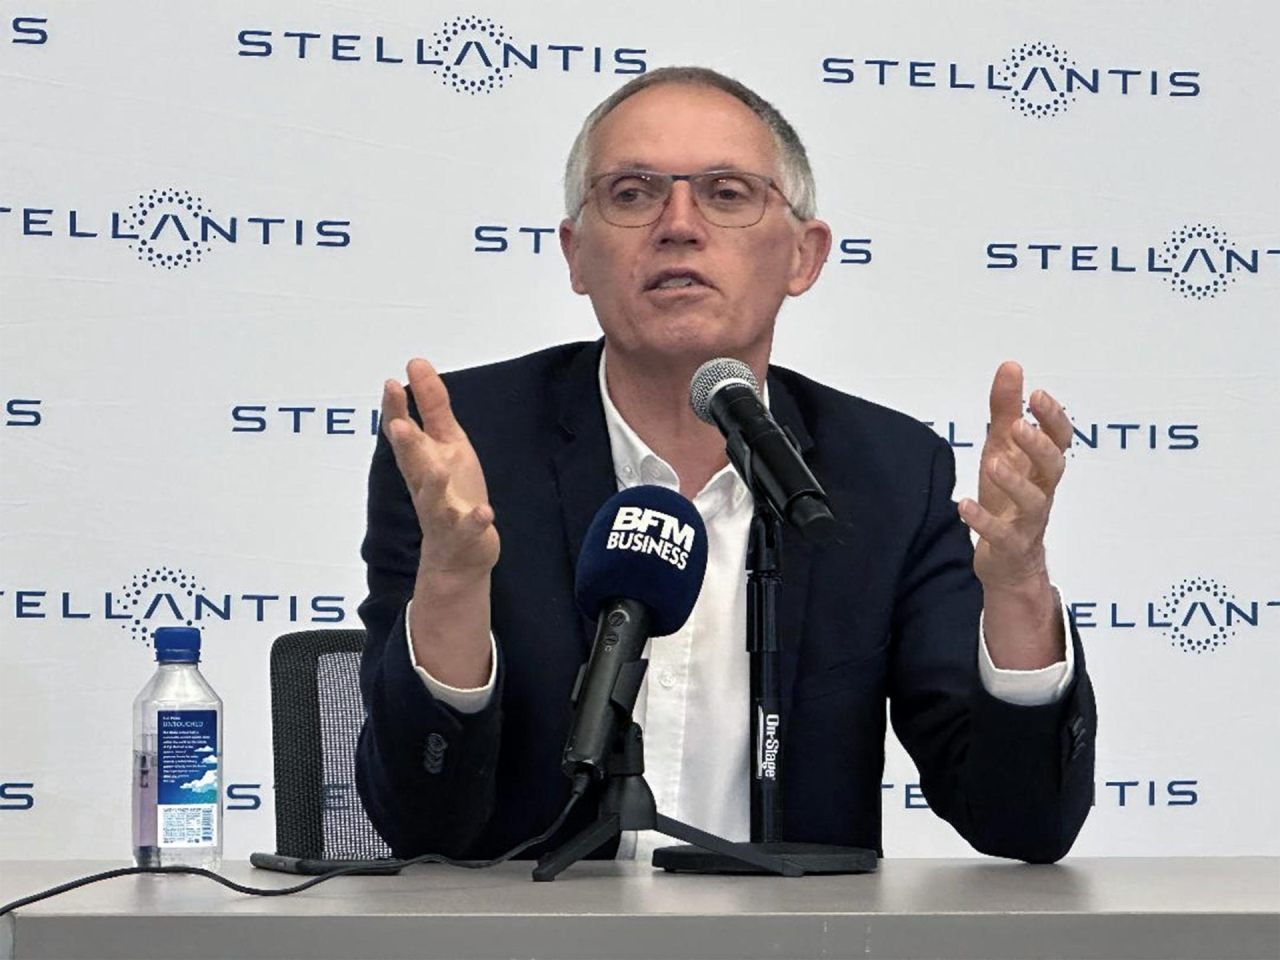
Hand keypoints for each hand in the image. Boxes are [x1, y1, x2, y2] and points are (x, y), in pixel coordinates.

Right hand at [382, 358, 499, 581]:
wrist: (459, 551)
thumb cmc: (452, 490)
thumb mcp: (446, 442)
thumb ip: (432, 406)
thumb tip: (416, 364)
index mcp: (420, 461)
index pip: (403, 433)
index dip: (396, 410)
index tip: (391, 384)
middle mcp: (425, 485)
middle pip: (412, 464)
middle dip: (405, 446)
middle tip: (398, 425)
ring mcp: (442, 512)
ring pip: (433, 499)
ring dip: (434, 484)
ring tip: (438, 468)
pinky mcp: (462, 535)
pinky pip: (467, 529)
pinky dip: (474, 521)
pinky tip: (485, 513)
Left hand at [959, 361, 1071, 592]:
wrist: (1008, 560)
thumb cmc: (1007, 498)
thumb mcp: (1002, 449)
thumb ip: (1005, 410)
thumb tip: (1011, 366)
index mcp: (1040, 467)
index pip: (1059, 440)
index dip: (1053, 418)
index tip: (1038, 395)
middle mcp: (1040, 492)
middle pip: (1053, 468)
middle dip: (1039, 446)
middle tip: (1020, 426)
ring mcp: (1027, 521)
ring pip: (1034, 502)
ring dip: (1014, 481)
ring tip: (992, 463)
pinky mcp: (1009, 546)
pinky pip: (1001, 535)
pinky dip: (983, 521)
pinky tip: (963, 504)